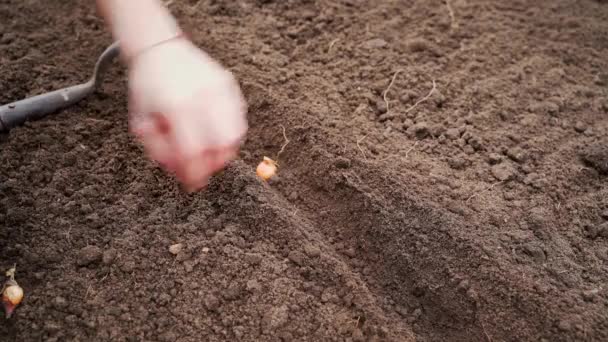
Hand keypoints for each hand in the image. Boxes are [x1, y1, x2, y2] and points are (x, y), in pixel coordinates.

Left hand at [126, 37, 247, 191]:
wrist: (160, 50)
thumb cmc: (148, 89)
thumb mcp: (143, 121)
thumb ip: (161, 150)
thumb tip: (183, 175)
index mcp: (176, 106)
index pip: (193, 151)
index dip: (194, 173)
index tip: (192, 185)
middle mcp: (202, 96)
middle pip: (222, 145)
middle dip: (214, 164)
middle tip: (203, 169)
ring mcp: (220, 88)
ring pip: (236, 133)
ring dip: (225, 150)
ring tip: (209, 151)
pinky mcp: (229, 84)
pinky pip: (238, 118)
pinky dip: (230, 132)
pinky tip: (214, 132)